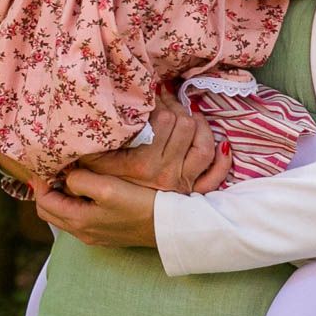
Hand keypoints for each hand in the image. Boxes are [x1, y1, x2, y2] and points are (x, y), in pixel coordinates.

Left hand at [34, 168, 159, 248]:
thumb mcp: (107, 188)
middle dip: (47, 189)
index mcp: (78, 220)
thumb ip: (80, 180)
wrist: (169, 226)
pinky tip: (89, 188)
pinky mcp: (106, 232)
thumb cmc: (140, 205)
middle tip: (53, 168)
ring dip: (61, 195)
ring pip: (64, 214)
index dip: (40, 181)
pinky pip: (79, 217)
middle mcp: (82, 232)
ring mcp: (94, 234)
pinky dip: (75, 202)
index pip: (43, 201)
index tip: (44, 163)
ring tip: (70, 174)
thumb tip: (68, 176)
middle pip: (49, 211)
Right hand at [75, 87, 229, 192]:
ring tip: (188, 114)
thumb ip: (100, 137)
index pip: (163, 118)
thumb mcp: (93, 161)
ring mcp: (180, 183)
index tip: (155, 93)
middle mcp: (164, 173)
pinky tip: (221, 145)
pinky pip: (215, 176)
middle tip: (168, 100)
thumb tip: (114, 104)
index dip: (161, 100)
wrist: (109, 222)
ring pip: (203, 145)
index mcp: (141, 163)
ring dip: (199, 125)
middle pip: (184, 125)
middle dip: (178, 107)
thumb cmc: (98, 187)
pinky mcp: (190, 192)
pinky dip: (222, 160)